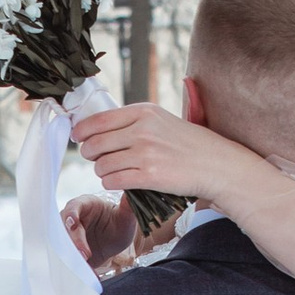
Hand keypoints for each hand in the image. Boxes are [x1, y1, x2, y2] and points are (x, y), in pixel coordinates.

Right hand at [62, 190, 137, 270]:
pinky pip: (69, 259)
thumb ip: (128, 207)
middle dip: (73, 241)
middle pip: (64, 228)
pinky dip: (78, 268)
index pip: (74, 206)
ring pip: (63, 245)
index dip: (71, 215)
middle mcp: (73, 218)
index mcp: (85, 204)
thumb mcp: (126, 217)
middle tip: (84, 254)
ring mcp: (69, 235)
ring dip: (72, 256)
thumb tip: (130, 194)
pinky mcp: (70, 251)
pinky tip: (90, 275)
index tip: (73, 224)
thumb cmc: (119, 223)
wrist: (115, 241)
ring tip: (86, 265)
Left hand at [71, 102, 249, 207]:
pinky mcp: (149, 176)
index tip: (79, 138)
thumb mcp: (160, 120)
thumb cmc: (187, 143)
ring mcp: (146, 153)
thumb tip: (95, 128)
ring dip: (102, 171)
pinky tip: (120, 181)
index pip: (98, 120)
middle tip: (95, 158)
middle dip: (90, 154)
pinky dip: (111, 183)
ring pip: (102, 165)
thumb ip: (131, 121)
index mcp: (143, 112)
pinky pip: (114, 181)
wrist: (215, 164)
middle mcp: (142, 130)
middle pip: (95, 144)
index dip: (82, 131)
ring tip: (112, 171)